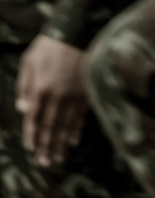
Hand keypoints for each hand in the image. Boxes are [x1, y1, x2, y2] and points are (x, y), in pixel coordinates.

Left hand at [16, 36, 88, 168]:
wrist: (77, 34)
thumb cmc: (49, 47)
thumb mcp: (28, 63)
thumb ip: (24, 88)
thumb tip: (23, 110)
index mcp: (40, 89)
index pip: (35, 118)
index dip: (33, 135)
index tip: (32, 150)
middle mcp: (57, 97)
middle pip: (51, 127)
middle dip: (47, 146)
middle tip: (46, 163)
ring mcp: (74, 97)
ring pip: (66, 125)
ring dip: (61, 144)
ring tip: (58, 158)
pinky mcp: (87, 94)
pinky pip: (81, 116)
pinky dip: (76, 130)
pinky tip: (73, 141)